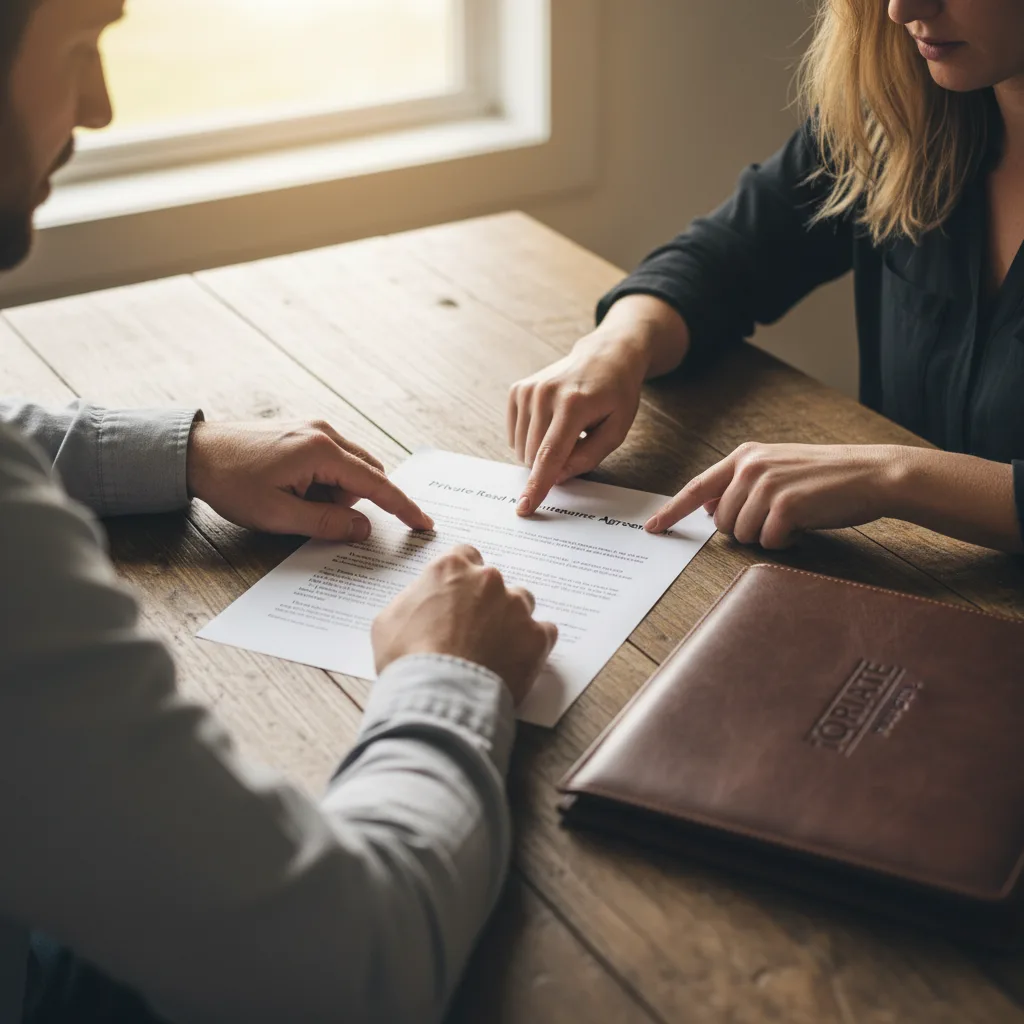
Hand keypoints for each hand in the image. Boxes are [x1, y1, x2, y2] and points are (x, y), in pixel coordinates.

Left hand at [186, 419, 432, 539]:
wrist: (193, 452)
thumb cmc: (231, 483)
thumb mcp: (279, 515)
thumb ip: (327, 523)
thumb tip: (364, 529)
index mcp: (322, 451)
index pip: (376, 484)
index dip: (402, 507)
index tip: (423, 523)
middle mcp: (325, 432)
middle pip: (366, 474)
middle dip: (352, 502)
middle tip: (313, 515)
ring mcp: (315, 427)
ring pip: (350, 469)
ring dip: (335, 492)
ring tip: (293, 501)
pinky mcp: (305, 431)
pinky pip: (333, 460)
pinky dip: (325, 481)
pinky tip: (294, 488)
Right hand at [372, 545, 557, 704]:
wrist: (439, 694)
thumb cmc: (407, 658)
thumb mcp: (388, 620)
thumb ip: (413, 600)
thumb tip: (421, 603)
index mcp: (451, 568)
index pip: (465, 556)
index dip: (462, 578)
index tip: (459, 595)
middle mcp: (488, 580)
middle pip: (494, 582)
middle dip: (486, 601)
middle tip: (473, 630)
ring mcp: (516, 607)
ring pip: (522, 604)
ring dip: (512, 620)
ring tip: (496, 649)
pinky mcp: (537, 637)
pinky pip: (544, 633)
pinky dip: (533, 645)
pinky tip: (516, 661)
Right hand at [508, 295, 689, 515]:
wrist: (605, 355)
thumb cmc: (616, 394)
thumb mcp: (617, 429)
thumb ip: (588, 457)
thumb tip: (556, 477)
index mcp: (573, 405)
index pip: (550, 455)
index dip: (537, 485)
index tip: (524, 508)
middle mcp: (545, 394)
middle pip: (534, 456)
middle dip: (550, 465)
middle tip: (576, 444)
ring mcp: (528, 390)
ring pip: (521, 449)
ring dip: (541, 452)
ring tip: (566, 429)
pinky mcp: (517, 390)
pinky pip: (515, 435)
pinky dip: (531, 439)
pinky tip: (551, 423)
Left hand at [646, 442, 902, 548]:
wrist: (872, 474)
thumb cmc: (826, 477)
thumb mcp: (778, 471)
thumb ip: (742, 487)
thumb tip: (713, 512)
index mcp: (744, 456)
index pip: (697, 488)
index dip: (673, 511)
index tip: (653, 528)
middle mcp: (749, 467)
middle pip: (723, 524)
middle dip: (748, 531)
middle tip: (780, 518)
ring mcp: (766, 485)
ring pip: (744, 535)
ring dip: (768, 537)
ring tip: (796, 517)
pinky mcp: (784, 506)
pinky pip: (769, 543)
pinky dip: (787, 543)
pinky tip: (806, 524)